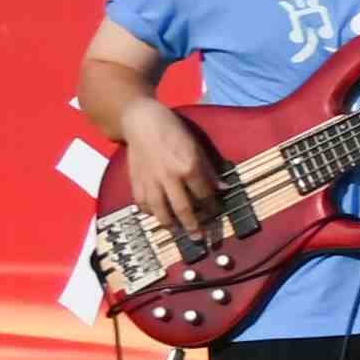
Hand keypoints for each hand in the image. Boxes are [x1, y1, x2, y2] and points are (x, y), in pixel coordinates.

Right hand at [119, 104, 223, 250]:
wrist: (142, 122)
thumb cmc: (173, 131)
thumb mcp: (196, 146)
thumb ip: (209, 170)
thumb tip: (223, 188)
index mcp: (187, 167)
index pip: (204, 194)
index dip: (212, 206)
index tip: (216, 214)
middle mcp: (169, 178)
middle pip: (183, 208)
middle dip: (193, 225)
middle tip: (199, 238)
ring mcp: (150, 181)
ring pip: (160, 211)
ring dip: (170, 224)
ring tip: (177, 232)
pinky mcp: (135, 181)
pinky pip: (142, 203)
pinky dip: (149, 212)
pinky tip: (156, 216)